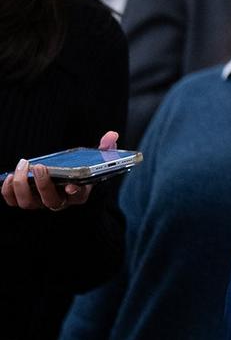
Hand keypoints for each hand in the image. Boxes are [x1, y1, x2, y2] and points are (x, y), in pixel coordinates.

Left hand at [1, 130, 119, 210]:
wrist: (62, 177)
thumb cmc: (79, 169)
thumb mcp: (95, 159)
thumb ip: (105, 148)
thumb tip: (111, 135)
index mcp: (79, 193)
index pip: (78, 196)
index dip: (74, 192)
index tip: (70, 186)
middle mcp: (60, 201)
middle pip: (50, 201)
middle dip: (43, 184)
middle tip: (39, 166)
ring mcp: (41, 202)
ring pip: (28, 203)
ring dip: (22, 186)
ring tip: (23, 165)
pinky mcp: (25, 199)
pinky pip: (13, 201)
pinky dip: (8, 191)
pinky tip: (9, 175)